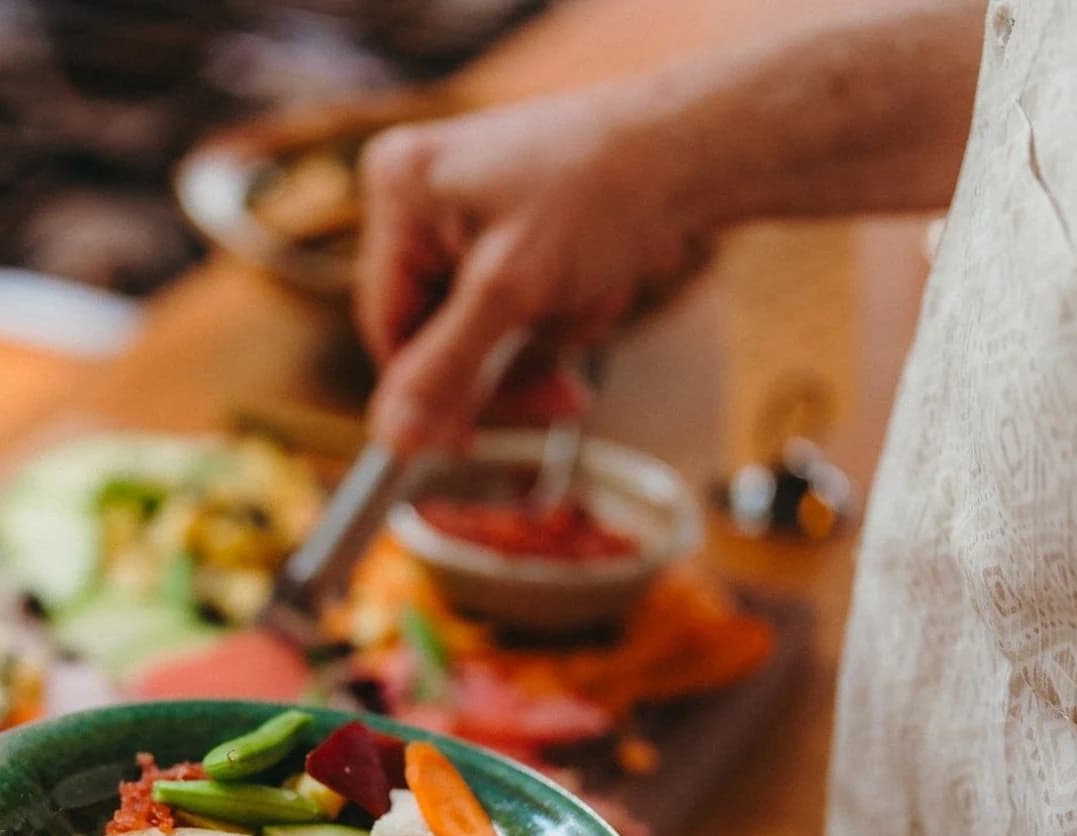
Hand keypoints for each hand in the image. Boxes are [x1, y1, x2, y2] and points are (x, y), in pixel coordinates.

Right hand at [355, 84, 708, 453]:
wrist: (688, 151)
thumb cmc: (600, 193)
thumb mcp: (511, 291)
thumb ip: (445, 368)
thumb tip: (389, 438)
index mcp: (399, 191)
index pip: (387, 326)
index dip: (427, 391)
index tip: (469, 442)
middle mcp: (422, 197)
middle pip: (436, 332)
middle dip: (506, 358)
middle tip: (562, 395)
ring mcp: (466, 213)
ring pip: (483, 329)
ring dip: (542, 338)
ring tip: (592, 299)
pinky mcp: (510, 229)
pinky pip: (515, 309)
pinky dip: (558, 318)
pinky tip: (598, 289)